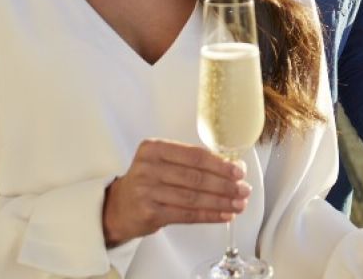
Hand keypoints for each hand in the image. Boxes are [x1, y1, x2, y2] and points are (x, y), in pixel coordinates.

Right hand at [102, 139, 249, 245]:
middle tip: (244, 189)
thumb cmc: (149, 181)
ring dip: (220, 202)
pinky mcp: (149, 213)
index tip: (239, 171)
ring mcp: (147, 191)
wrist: (118, 207)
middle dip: (225, 185)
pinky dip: (208, 215)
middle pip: (196, 177)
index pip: (194, 155)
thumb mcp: (162, 162)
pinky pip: (186, 214)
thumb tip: (231, 168)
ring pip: (193, 197)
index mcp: (154, 148)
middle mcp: (148, 167)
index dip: (220, 164)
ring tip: (238, 204)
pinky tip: (223, 215)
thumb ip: (190, 162)